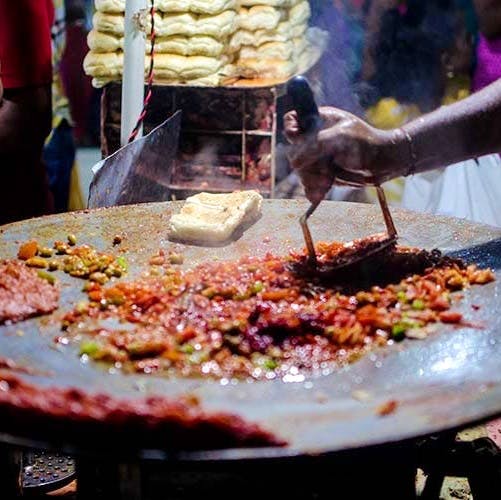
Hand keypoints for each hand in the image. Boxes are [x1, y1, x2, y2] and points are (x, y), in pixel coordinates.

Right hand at [284, 107, 408, 202]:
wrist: (385, 162)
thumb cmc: (367, 142)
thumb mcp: (341, 137)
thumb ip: (315, 146)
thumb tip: (294, 162)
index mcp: (318, 120)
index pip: (292, 120)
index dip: (292, 130)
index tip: (298, 141)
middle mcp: (314, 138)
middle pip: (294, 151)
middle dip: (307, 165)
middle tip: (325, 172)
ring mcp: (317, 157)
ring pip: (301, 170)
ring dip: (312, 180)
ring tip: (327, 183)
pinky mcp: (322, 174)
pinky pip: (309, 184)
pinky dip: (313, 190)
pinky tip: (321, 193)